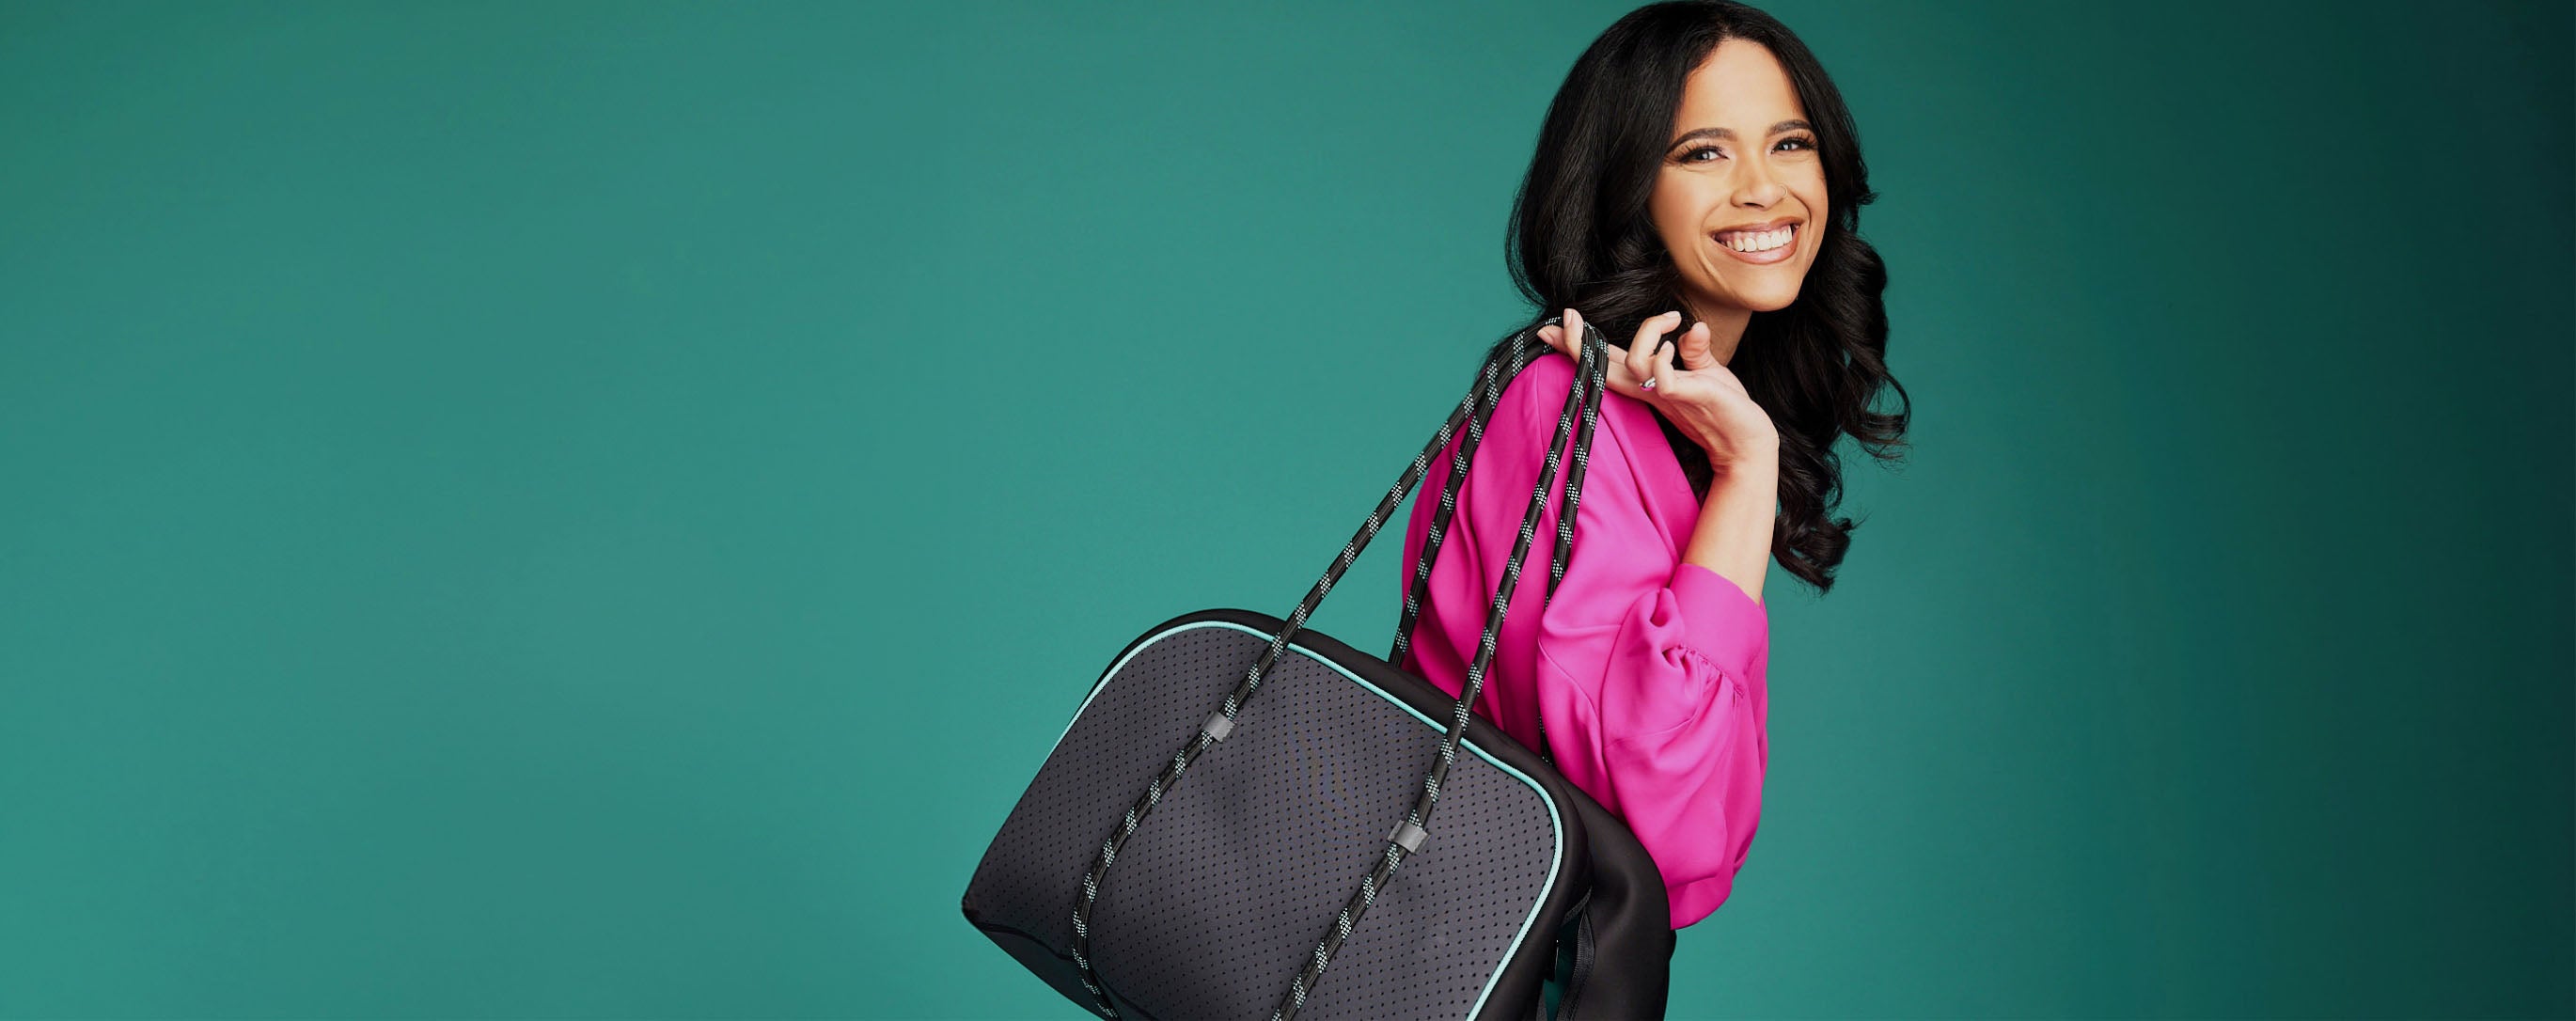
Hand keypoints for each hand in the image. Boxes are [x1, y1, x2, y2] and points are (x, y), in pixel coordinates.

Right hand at [1537, 307, 1779, 470]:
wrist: (1748, 441)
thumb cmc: (1728, 409)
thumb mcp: (1708, 371)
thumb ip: (1695, 348)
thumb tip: (1694, 326)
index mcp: (1648, 383)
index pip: (1606, 362)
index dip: (1578, 346)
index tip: (1554, 326)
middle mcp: (1648, 389)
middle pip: (1600, 367)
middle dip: (1579, 342)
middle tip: (1566, 317)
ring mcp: (1664, 394)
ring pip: (1633, 363)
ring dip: (1648, 334)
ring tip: (1672, 320)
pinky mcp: (1685, 397)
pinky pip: (1662, 379)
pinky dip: (1664, 358)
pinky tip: (1676, 347)